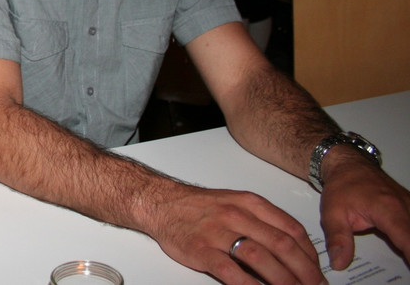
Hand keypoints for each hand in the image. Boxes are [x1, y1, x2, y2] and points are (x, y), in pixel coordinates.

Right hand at [148, 184, 325, 284]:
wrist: (162, 203)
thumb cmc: (199, 207)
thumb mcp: (235, 203)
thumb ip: (262, 223)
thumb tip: (290, 250)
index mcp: (250, 203)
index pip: (291, 228)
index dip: (310, 254)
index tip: (317, 270)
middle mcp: (237, 215)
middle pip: (281, 245)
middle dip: (304, 271)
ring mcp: (218, 233)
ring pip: (261, 258)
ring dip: (284, 281)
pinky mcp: (202, 250)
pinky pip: (231, 272)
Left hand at [319, 151, 409, 270]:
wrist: (347, 163)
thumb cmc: (342, 185)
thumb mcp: (332, 213)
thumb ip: (338, 239)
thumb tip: (340, 263)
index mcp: (388, 209)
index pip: (408, 239)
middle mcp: (405, 207)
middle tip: (407, 266)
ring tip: (406, 258)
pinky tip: (406, 248)